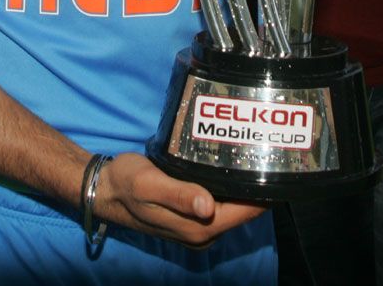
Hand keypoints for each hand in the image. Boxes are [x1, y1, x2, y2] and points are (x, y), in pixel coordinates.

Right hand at [95, 152, 266, 247]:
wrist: (105, 189)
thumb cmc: (126, 183)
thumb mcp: (149, 185)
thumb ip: (179, 195)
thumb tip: (209, 206)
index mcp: (197, 228)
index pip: (245, 212)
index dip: (263, 191)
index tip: (276, 163)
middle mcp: (202, 232)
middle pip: (243, 210)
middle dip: (257, 185)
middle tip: (268, 150)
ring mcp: (197, 227)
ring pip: (233, 207)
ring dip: (244, 185)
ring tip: (256, 153)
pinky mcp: (191, 217)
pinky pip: (220, 204)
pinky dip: (228, 187)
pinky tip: (231, 167)